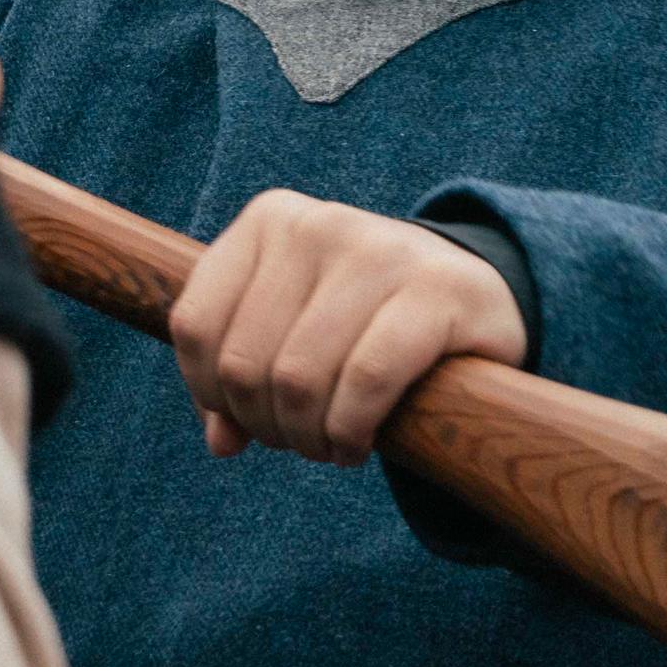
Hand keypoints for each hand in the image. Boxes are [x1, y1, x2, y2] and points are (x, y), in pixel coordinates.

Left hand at [166, 192, 524, 466]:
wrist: (471, 294)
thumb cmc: (363, 319)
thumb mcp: (292, 327)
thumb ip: (242, 372)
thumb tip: (221, 442)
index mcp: (271, 220)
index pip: (195, 324)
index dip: (209, 392)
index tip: (245, 418)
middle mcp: (319, 224)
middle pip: (246, 362)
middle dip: (266, 424)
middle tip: (300, 441)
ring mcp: (380, 251)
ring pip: (300, 377)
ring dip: (309, 437)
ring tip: (329, 446)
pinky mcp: (436, 291)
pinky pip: (365, 381)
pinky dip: (351, 429)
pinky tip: (359, 442)